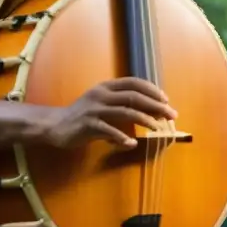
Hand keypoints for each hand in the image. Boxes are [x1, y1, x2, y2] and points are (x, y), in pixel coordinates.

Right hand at [43, 78, 177, 150]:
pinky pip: (109, 131)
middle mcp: (101, 95)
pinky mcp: (87, 125)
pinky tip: (132, 144)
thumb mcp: (102, 103)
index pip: (134, 82)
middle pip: (134, 97)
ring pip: (125, 112)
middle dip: (155, 105)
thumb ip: (122, 104)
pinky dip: (122, 138)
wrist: (55, 125)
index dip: (152, 89)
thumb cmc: (83, 114)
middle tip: (171, 115)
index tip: (166, 99)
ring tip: (157, 128)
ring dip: (144, 120)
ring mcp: (94, 109)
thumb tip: (150, 112)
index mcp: (107, 87)